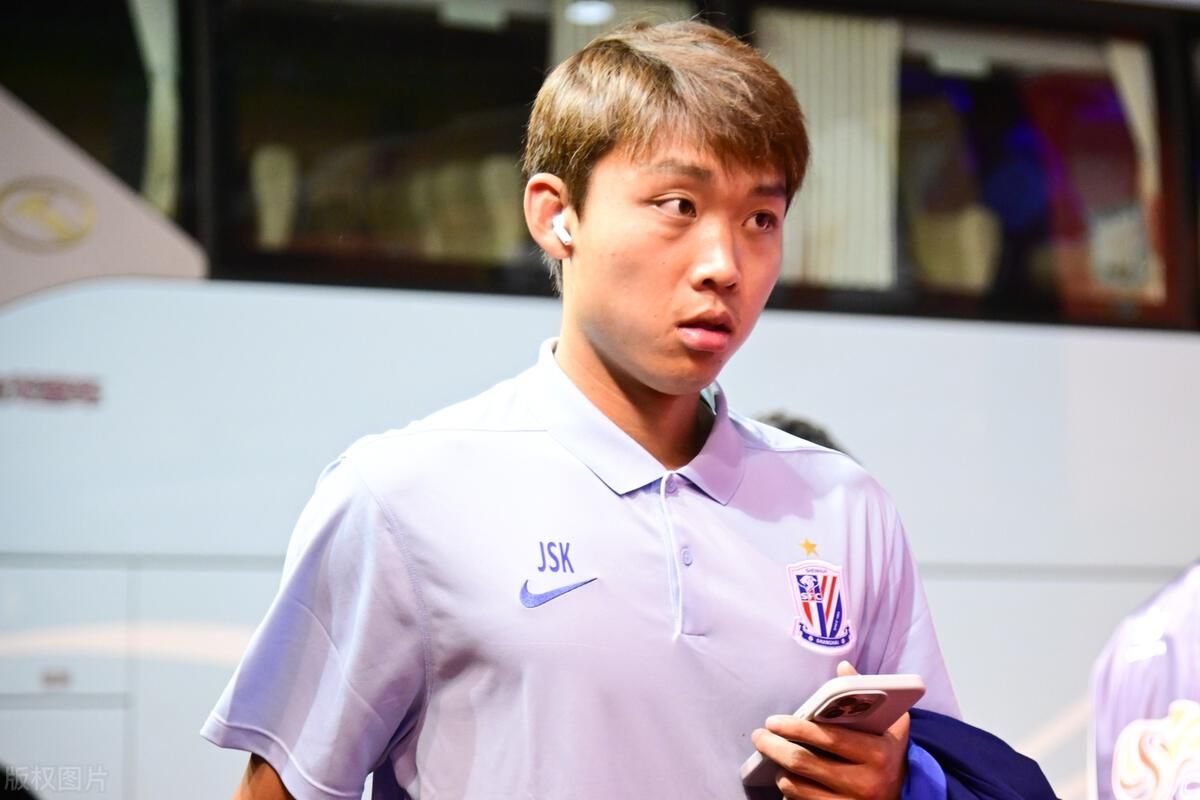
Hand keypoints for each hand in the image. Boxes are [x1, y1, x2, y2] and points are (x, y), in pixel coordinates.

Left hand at [750, 661, 908, 799]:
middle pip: (804, 763)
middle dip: (774, 747)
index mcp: (877, 754)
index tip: (774, 721)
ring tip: (774, 756)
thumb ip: (865, 696)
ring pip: (796, 787)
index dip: (796, 728)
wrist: (906, 793)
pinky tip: (788, 779)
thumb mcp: (890, 723)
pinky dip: (789, 791)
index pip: (828, 738)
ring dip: (779, 769)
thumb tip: (843, 667)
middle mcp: (865, 783)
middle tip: (760, 736)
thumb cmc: (889, 752)